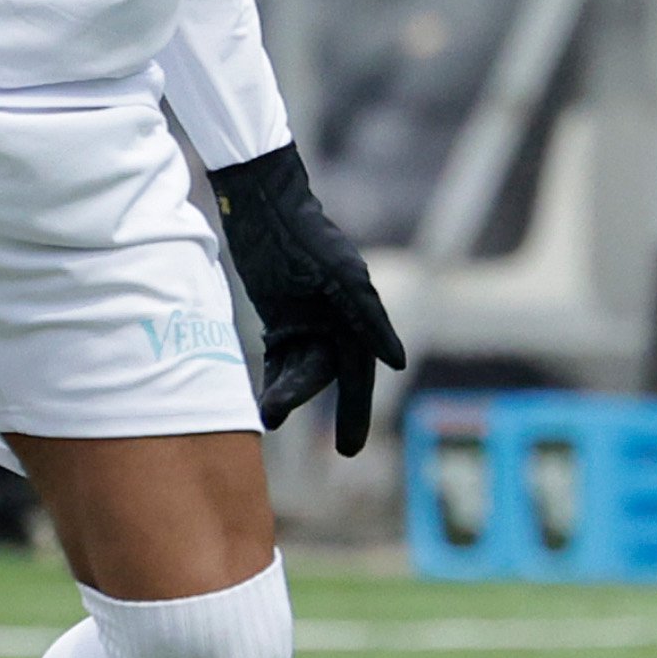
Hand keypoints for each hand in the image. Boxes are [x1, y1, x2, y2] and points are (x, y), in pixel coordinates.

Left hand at [212, 144, 402, 453]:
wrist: (266, 206)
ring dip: (281, 390)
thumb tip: (398, 364)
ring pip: (297, 370)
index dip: (354, 412)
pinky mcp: (279, 316)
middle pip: (323, 375)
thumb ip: (370, 320)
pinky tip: (257, 394)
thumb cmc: (309, 238)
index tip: (349, 451)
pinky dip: (270, 375)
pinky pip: (278, 357)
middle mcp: (335, 322)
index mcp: (356, 316)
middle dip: (302, 399)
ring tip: (261, 409)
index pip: (358, 373)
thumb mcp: (341, 279)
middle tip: (275, 420)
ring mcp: (306, 320)